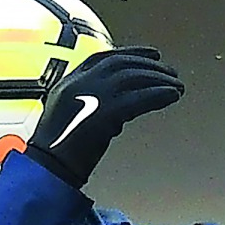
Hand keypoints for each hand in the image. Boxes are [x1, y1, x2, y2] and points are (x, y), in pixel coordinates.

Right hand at [25, 46, 184, 186]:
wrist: (47, 171)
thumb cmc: (58, 154)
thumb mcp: (70, 120)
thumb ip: (92, 107)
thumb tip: (122, 109)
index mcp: (67, 83)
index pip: (103, 58)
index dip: (131, 53)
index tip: (152, 55)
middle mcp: (79, 84)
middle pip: (121, 64)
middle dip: (150, 66)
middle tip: (171, 72)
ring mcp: (91, 97)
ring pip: (133, 78)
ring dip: (159, 80)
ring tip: (177, 86)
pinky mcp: (104, 114)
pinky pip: (139, 98)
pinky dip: (159, 95)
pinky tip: (172, 96)